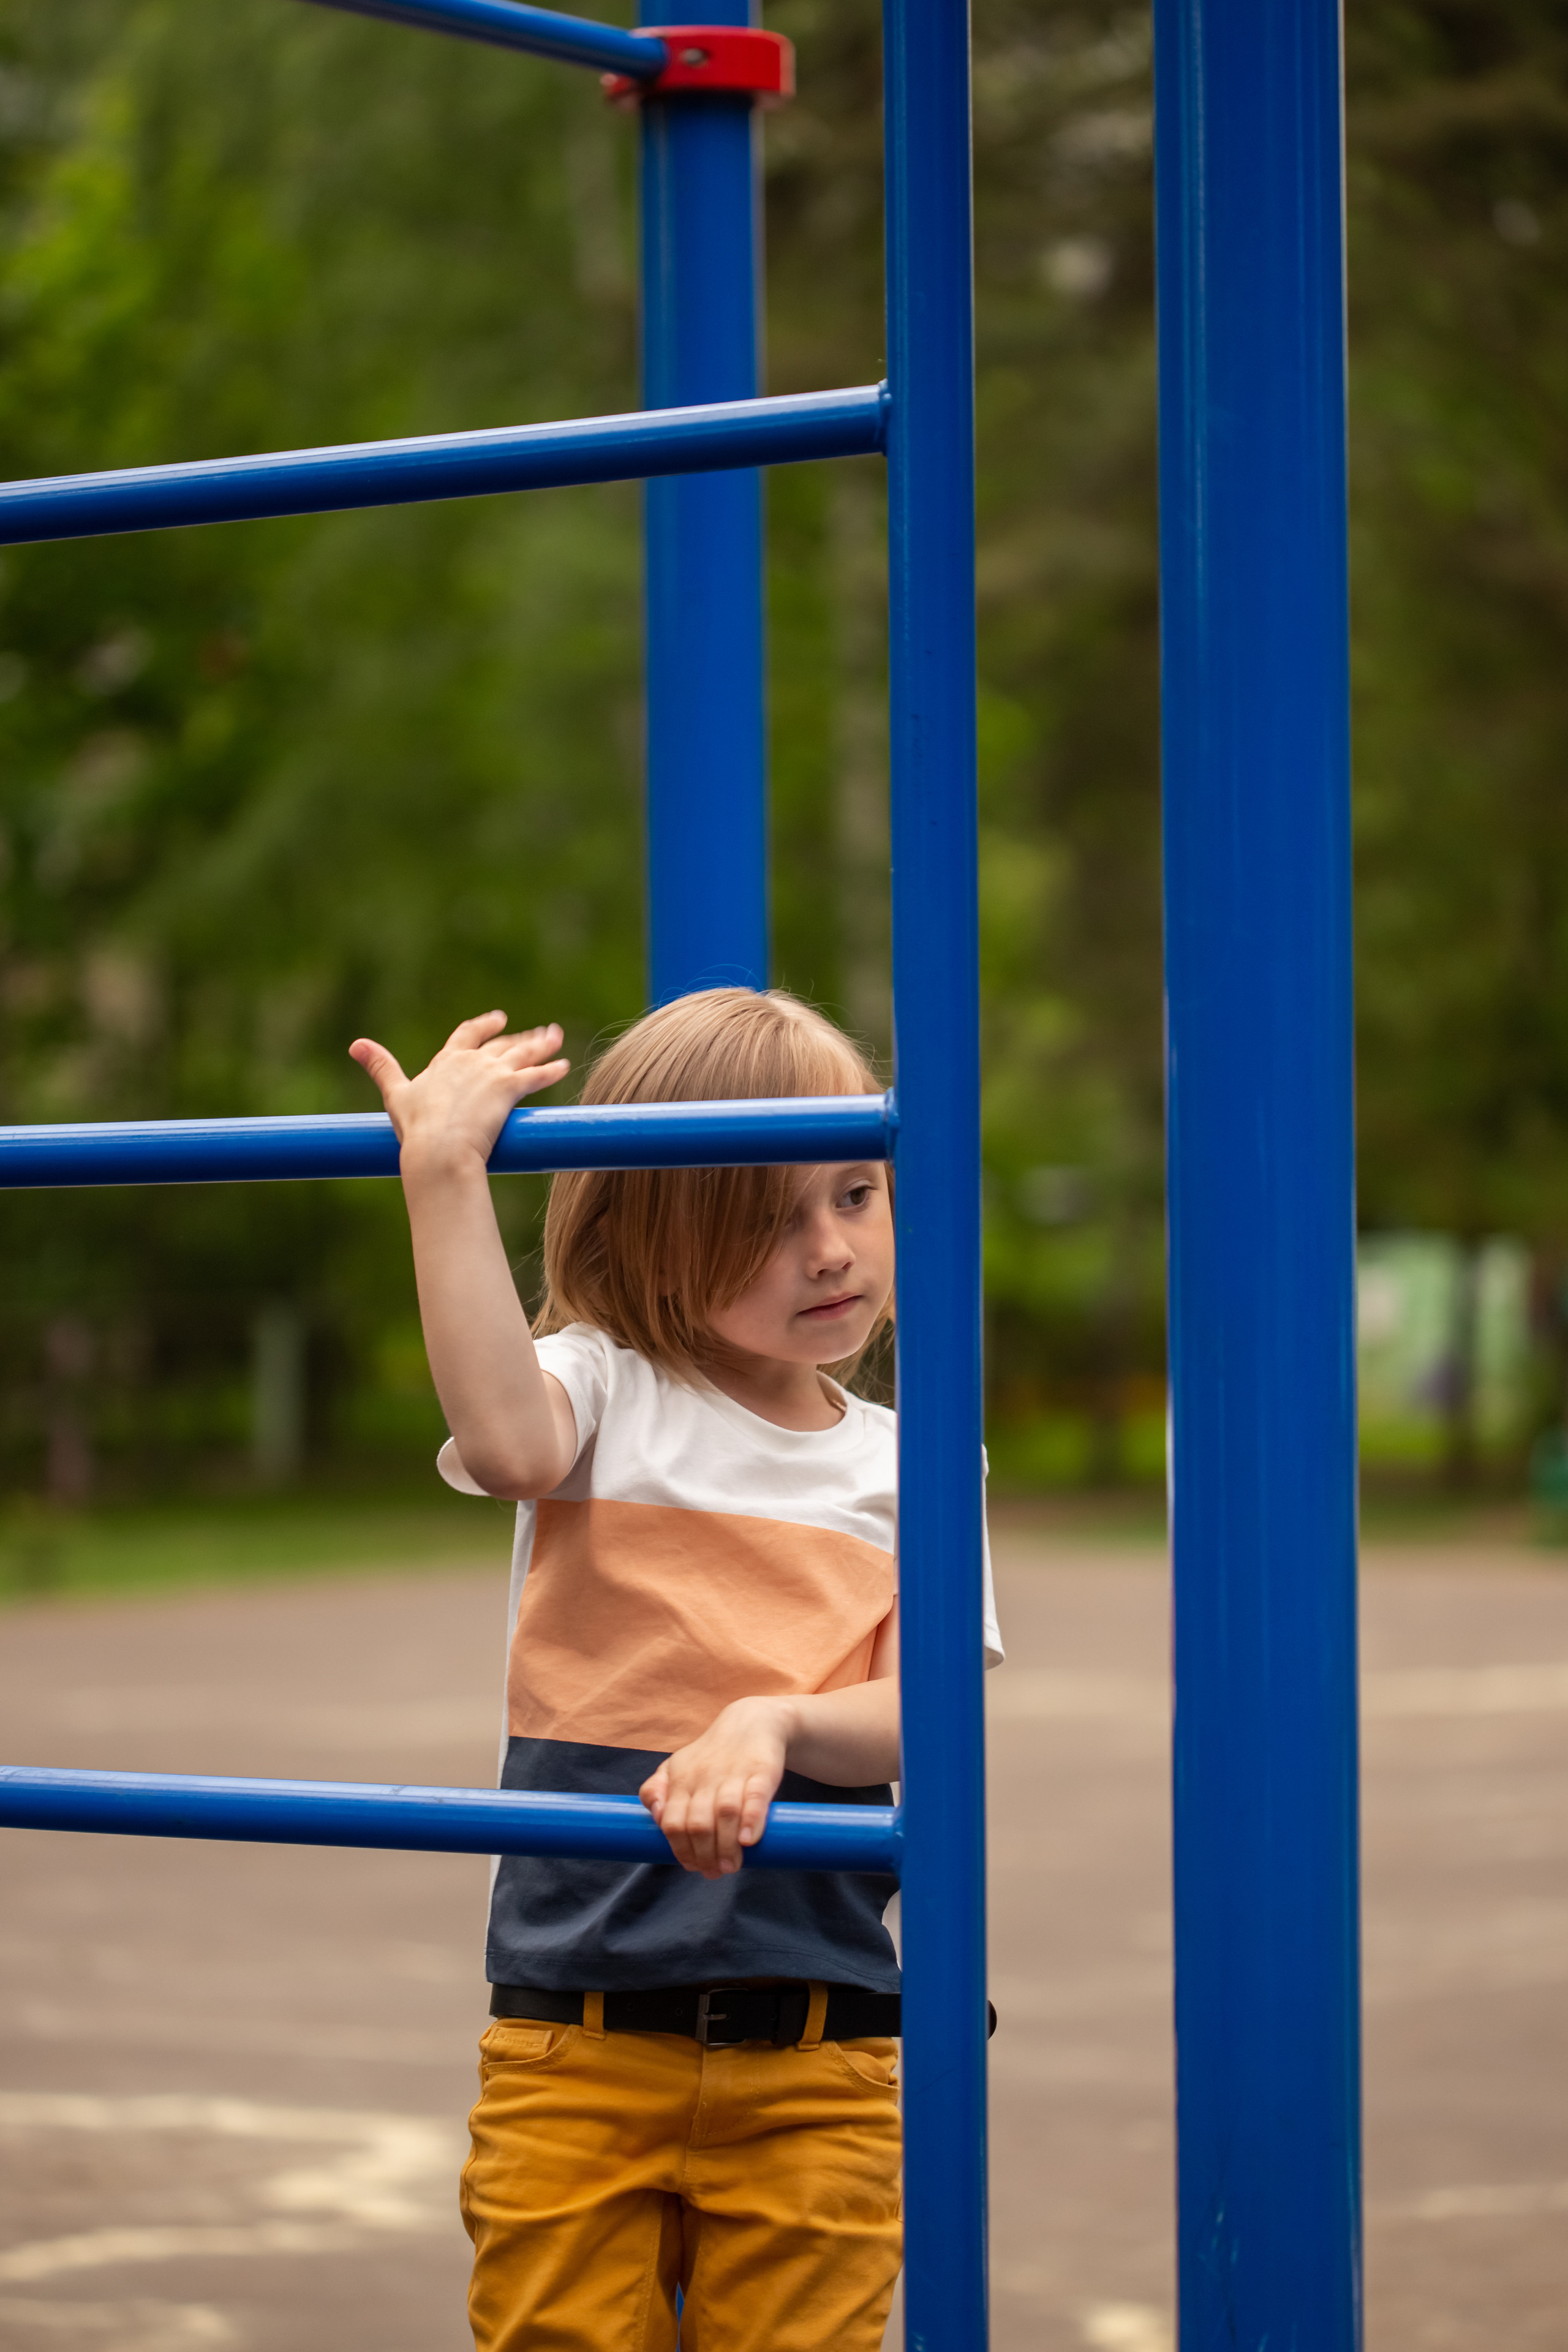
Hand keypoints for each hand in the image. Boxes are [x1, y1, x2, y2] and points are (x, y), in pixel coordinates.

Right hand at [349, 1012, 569, 1171]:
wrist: (439, 1148)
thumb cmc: (416, 1128)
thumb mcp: (396, 1094)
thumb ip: (380, 1067)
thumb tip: (355, 1044)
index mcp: (447, 1061)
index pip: (468, 1035)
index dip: (484, 1027)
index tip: (498, 1019)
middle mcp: (472, 1062)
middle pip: (502, 1044)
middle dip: (522, 1038)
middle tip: (541, 1033)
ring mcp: (492, 1074)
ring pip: (524, 1054)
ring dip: (543, 1045)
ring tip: (556, 1038)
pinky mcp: (509, 1089)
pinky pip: (537, 1076)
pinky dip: (552, 1070)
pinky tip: (565, 1066)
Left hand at [639, 1697, 792, 1878]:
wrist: (752, 1722)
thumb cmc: (711, 1755)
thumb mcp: (676, 1766)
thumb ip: (656, 1791)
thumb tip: (656, 1817)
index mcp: (681, 1779)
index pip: (673, 1822)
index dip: (680, 1850)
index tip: (692, 1866)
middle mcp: (704, 1776)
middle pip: (698, 1824)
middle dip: (704, 1855)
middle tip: (715, 1872)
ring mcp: (733, 1773)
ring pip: (724, 1814)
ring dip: (726, 1846)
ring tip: (731, 1866)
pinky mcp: (761, 1770)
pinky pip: (754, 1796)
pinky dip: (751, 1820)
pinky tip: (749, 1840)